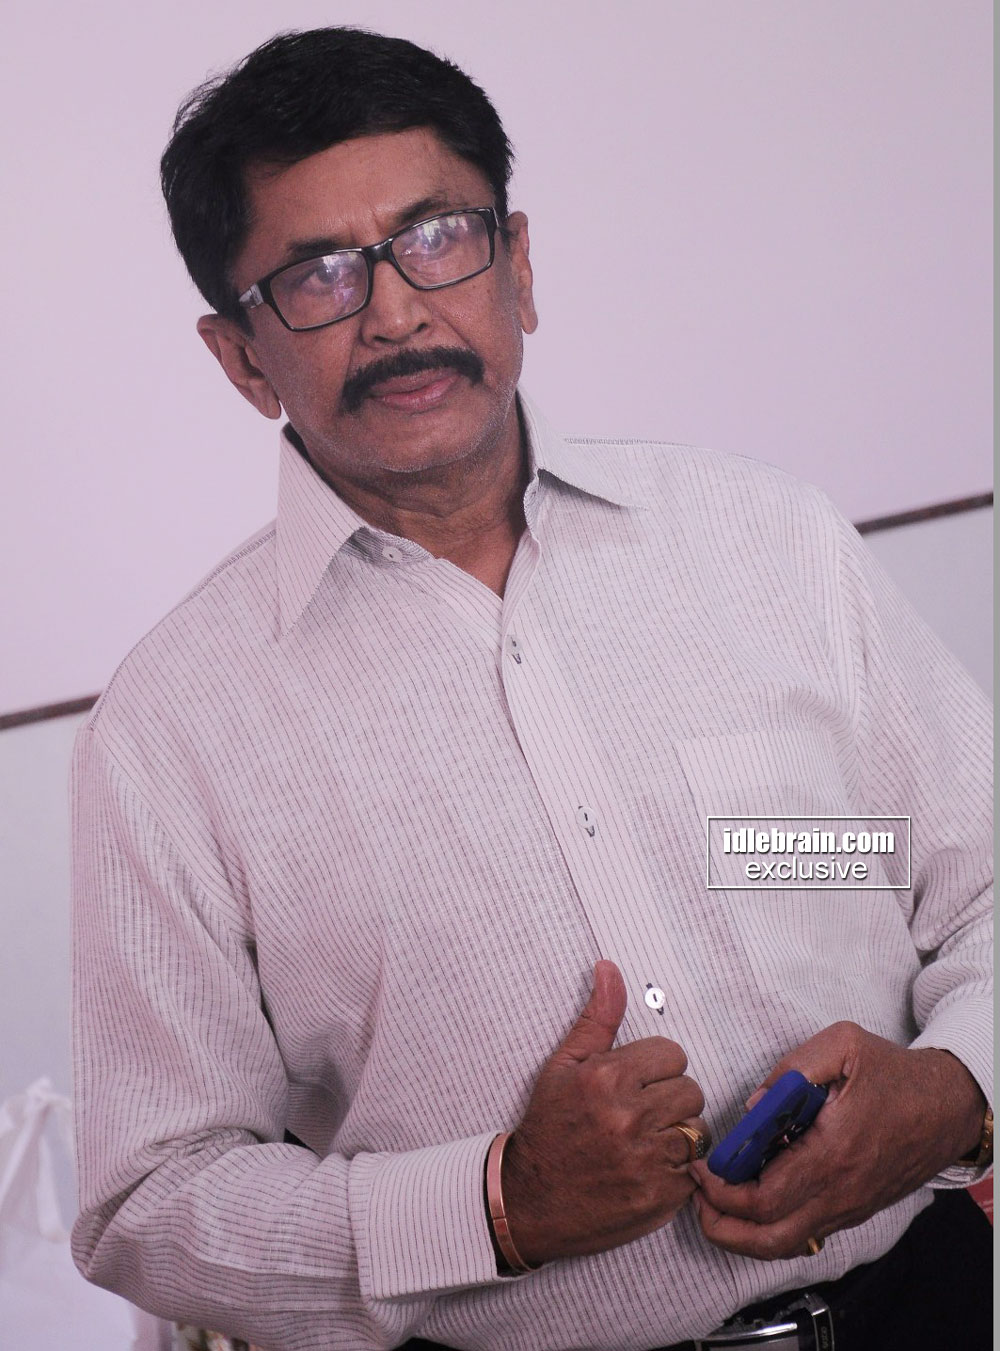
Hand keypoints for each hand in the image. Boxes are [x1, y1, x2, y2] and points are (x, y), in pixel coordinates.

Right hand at [502, 960, 707, 1263]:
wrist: (532, 1199)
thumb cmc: (549, 1129)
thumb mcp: (564, 1066)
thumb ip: (597, 1018)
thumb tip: (610, 969)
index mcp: (606, 1078)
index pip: (673, 1054)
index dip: (656, 1068)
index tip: (637, 1083)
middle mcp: (629, 1117)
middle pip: (691, 1090)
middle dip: (669, 1100)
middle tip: (640, 1114)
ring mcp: (646, 1160)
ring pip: (697, 1130)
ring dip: (677, 1135)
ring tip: (645, 1141)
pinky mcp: (660, 1196)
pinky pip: (694, 1169)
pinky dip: (677, 1171)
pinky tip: (647, 1169)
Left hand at [691, 1021, 985, 1259]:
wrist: (948, 1105)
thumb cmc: (895, 1075)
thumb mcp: (842, 1045)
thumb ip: (791, 1070)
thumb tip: (753, 1105)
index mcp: (833, 1153)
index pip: (764, 1197)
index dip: (721, 1190)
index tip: (701, 1167)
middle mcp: (840, 1191)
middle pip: (768, 1237)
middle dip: (721, 1223)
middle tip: (696, 1195)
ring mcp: (848, 1207)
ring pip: (786, 1244)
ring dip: (742, 1233)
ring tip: (714, 1205)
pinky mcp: (852, 1209)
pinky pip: (804, 1233)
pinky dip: (770, 1227)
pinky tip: (751, 1200)